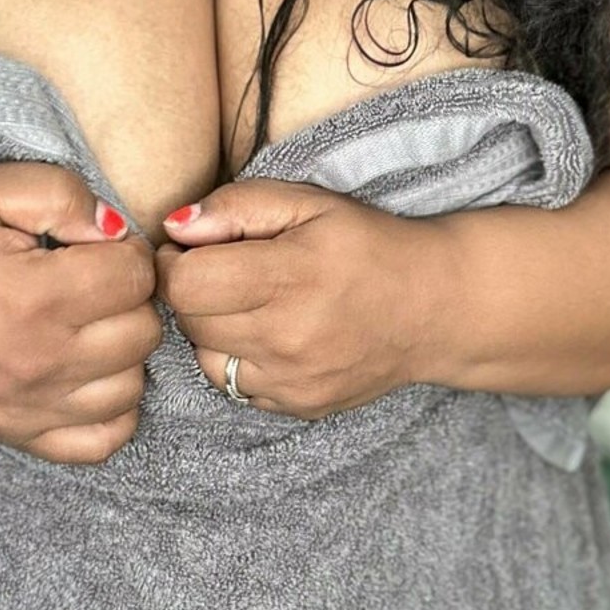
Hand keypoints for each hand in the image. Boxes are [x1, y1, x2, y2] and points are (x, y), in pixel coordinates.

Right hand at [0, 163, 160, 462]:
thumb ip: (57, 193)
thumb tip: (114, 228)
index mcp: (36, 297)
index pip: (137, 275)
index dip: (126, 250)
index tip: (95, 246)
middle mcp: (42, 361)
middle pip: (145, 330)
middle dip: (129, 298)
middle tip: (94, 281)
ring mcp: (35, 407)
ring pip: (134, 383)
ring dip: (123, 351)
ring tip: (89, 324)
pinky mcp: (25, 435)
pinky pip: (107, 438)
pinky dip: (113, 409)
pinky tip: (91, 374)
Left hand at [154, 180, 445, 419]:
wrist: (435, 308)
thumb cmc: (368, 245)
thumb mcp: (309, 203)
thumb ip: (237, 206)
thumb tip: (175, 227)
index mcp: (291, 276)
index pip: (185, 284)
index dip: (176, 261)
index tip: (193, 249)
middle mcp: (289, 337)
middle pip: (190, 321)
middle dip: (193, 292)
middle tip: (222, 271)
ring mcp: (293, 381)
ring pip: (206, 359)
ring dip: (212, 331)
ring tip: (250, 304)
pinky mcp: (299, 406)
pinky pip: (235, 387)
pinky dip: (239, 360)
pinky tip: (271, 335)